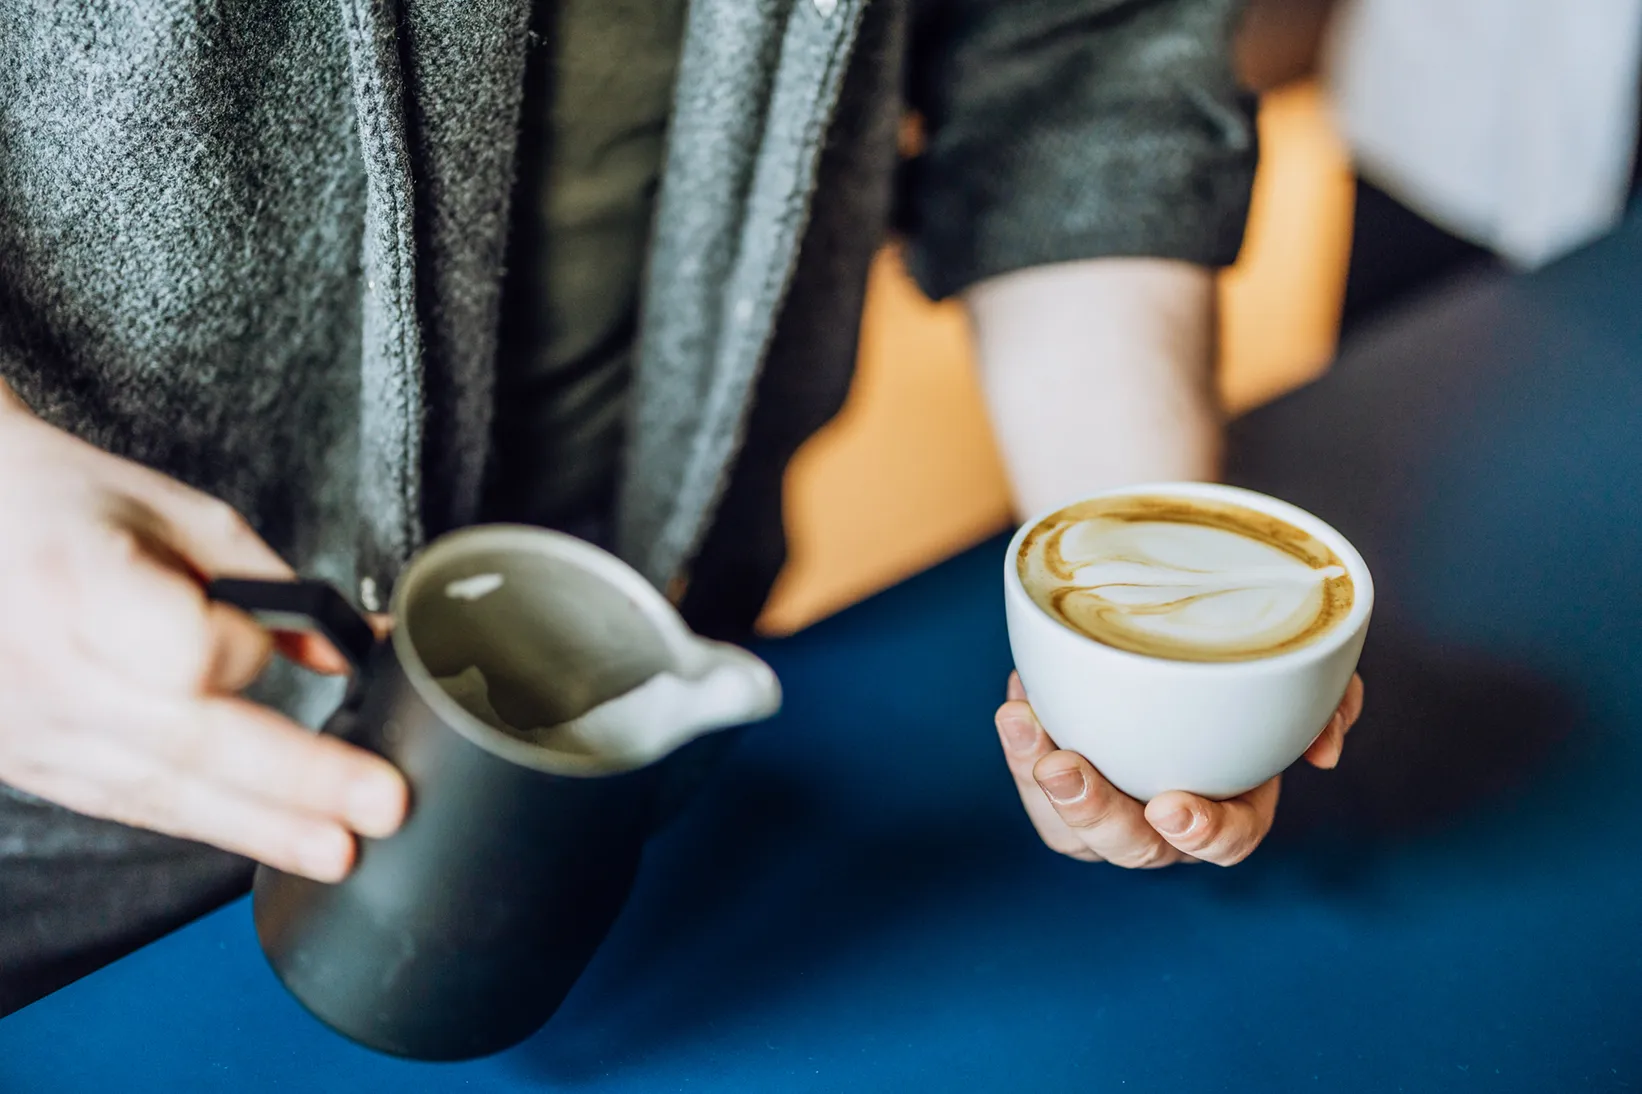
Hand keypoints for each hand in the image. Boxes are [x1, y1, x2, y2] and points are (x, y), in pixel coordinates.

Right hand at [0, 392, 405, 880]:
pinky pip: (129, 803)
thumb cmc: (70, 507)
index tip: (274, 631)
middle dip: (298, 783)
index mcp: (78, 584)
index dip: (242, 648)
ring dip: (261, 827)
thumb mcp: (182, 520)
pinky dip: (206, 822)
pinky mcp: (30, 762)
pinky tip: (266, 839)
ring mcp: (31, 727)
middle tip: (380, 806)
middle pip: (191, 742)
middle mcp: (50, 669)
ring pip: (162, 792)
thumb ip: (273, 592)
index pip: (184, 652)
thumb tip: (354, 650)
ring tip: (338, 851)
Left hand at [994, 672, 1364, 866]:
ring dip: (1041, 785)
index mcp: (1232, 805)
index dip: (1204, 834)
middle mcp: (1165, 822)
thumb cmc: (1239, 664)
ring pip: (1071, 828)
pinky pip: (1034, 786)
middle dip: (1096, 814)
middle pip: (1132, 846)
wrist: (1166, 632)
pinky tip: (1016, 707)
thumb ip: (1327, 701)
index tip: (1172, 808)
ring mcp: (1110, 806)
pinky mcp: (1060, 780)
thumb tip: (1324, 746)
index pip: (1225, 842)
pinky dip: (1021, 749)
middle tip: (1065, 768)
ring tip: (1021, 725)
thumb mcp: (1288, 671)